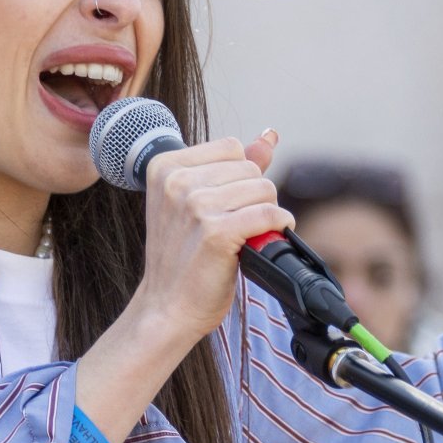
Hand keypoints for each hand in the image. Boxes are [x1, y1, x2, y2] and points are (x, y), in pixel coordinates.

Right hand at [77, 128, 288, 442]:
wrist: (167, 307)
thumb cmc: (183, 257)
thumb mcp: (197, 202)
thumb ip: (234, 166)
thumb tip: (269, 136)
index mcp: (165, 166)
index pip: (231, 147)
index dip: (238, 177)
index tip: (224, 204)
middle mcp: (177, 182)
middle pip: (250, 168)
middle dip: (254, 196)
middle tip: (236, 224)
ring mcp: (195, 206)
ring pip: (263, 188)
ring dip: (265, 213)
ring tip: (245, 234)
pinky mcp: (216, 232)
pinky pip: (268, 214)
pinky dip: (277, 226)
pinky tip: (263, 239)